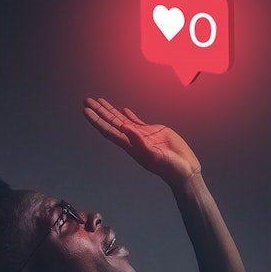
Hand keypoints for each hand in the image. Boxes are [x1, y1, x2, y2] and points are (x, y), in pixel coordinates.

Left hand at [83, 97, 200, 186]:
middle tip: (87, 100)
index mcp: (131, 146)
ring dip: (110, 111)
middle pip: (111, 123)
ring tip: (99, 101)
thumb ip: (140, 143)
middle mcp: (133, 140)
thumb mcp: (155, 156)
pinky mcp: (152, 132)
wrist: (184, 171)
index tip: (86, 111)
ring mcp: (142, 136)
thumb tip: (126, 128)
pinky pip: (136, 122)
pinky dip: (128, 115)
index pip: (109, 131)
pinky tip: (123, 109)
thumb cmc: (170, 168)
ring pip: (121, 120)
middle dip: (99, 112)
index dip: (97, 121)